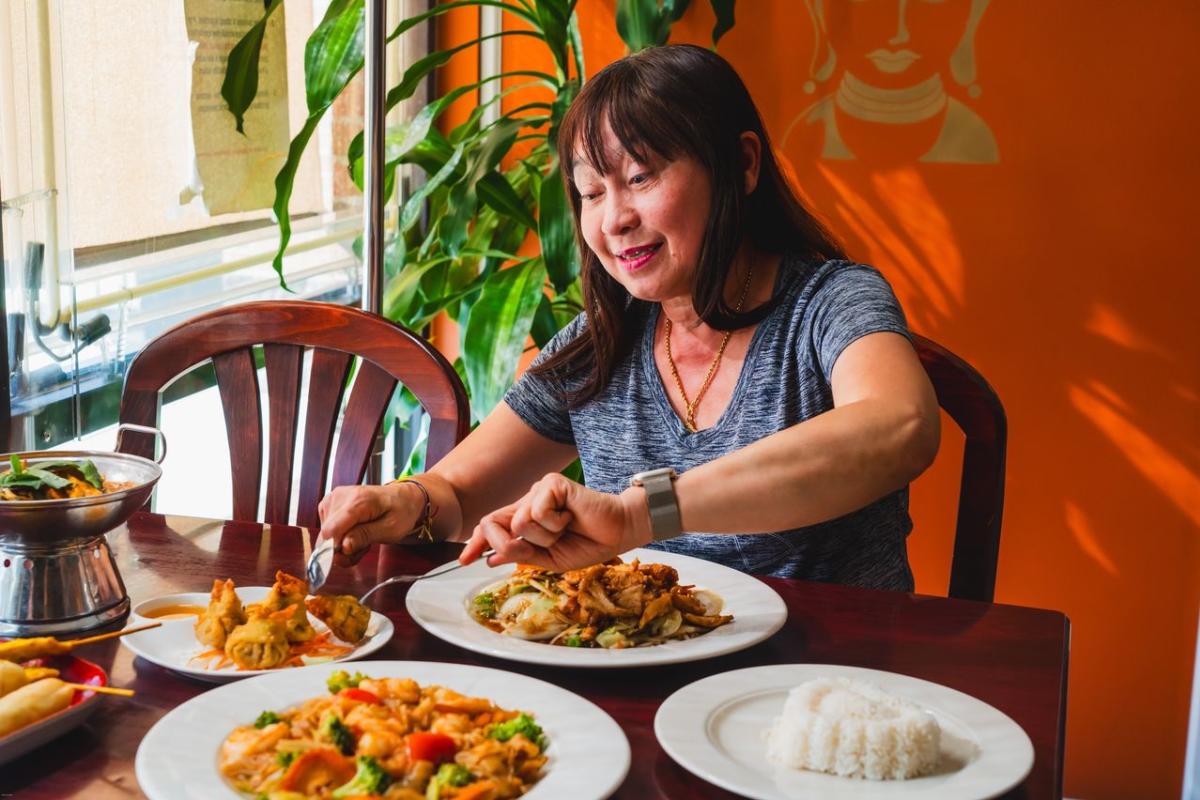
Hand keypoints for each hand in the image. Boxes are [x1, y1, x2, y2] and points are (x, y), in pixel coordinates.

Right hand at [317, 482, 423, 566]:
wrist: (401, 498)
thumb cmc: (400, 511)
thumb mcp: (391, 529)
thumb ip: (365, 536)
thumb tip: (343, 547)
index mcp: (358, 500)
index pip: (331, 530)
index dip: (336, 549)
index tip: (350, 556)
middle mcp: (341, 496)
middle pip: (327, 536)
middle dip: (344, 549)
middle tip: (365, 547)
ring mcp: (333, 499)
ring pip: (326, 536)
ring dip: (344, 544)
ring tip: (364, 537)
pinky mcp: (329, 505)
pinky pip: (327, 531)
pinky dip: (341, 537)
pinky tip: (356, 533)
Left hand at [459, 473, 652, 570]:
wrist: (618, 532)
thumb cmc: (587, 543)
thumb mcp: (549, 559)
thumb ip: (521, 555)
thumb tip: (490, 557)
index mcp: (525, 520)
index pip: (491, 528)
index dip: (476, 542)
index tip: (464, 560)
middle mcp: (527, 503)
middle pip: (494, 524)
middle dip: (510, 544)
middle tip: (546, 544)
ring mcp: (538, 491)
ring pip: (519, 523)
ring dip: (545, 536)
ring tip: (566, 528)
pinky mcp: (551, 484)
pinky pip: (536, 511)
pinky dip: (554, 523)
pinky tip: (570, 517)